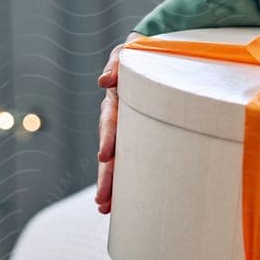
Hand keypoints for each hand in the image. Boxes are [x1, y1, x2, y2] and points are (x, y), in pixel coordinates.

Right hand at [95, 34, 137, 214]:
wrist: (158, 56)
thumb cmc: (143, 53)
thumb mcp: (129, 51)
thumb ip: (116, 62)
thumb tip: (104, 80)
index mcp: (117, 100)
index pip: (110, 122)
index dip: (107, 138)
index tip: (104, 156)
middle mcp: (120, 120)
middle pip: (111, 151)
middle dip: (106, 176)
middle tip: (102, 200)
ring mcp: (130, 131)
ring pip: (120, 161)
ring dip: (112, 184)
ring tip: (105, 209)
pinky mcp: (142, 137)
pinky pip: (136, 161)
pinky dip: (127, 180)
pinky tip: (121, 203)